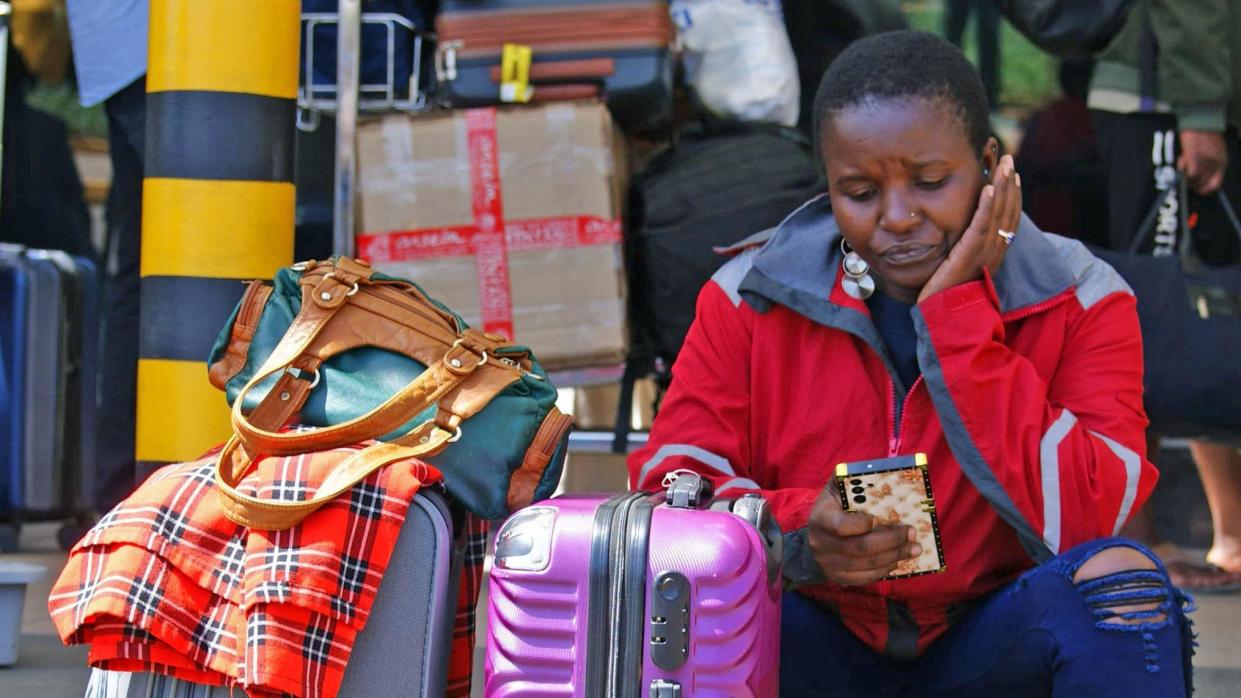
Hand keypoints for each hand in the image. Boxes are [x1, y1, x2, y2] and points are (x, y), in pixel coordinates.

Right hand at [806, 481, 921, 586]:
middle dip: (891, 541)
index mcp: (821, 519)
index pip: (841, 526)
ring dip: (895, 556)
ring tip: (915, 548)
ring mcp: (830, 565)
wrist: (814, 539)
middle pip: (860, 548)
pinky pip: (866, 578)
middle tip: (912, 533)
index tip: (878, 518)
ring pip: (867, 565)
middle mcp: (822, 545)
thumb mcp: (834, 491)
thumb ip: (850, 479)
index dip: (862, 524)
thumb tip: (876, 467)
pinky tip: (899, 560)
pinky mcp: (839, 579)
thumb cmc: (832, 510)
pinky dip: (885, 569)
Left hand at [917, 154, 1022, 302]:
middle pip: (1008, 212)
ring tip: (1003, 164)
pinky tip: (989, 186)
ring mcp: (984, 254)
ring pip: (999, 214)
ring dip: (1002, 186)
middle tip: (1009, 159)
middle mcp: (994, 253)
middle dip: (1010, 183)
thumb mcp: (959, 266)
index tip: (1012, 175)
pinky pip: (982, 226)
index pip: (1008, 219)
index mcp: (994, 254)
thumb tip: (963, 232)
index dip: (1011, 196)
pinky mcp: (969, 256)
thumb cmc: (945, 294)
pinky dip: (987, 205)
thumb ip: (965, 249)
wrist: (941, 318)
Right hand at [1178, 130, 1227, 194]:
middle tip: (1185, 178)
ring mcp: (1204, 161)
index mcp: (1222, 162)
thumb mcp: (1215, 150)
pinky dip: (1182, 169)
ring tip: (1182, 166)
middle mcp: (1215, 164)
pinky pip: (1187, 172)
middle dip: (1192, 184)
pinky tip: (1180, 161)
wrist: (1203, 118)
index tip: (1196, 189)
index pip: (1215, 184)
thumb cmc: (1207, 133)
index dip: (1205, 189)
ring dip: (1186, 177)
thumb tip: (1200, 177)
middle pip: (1202, 184)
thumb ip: (1211, 163)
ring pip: (1194, 180)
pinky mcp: (1193, 157)